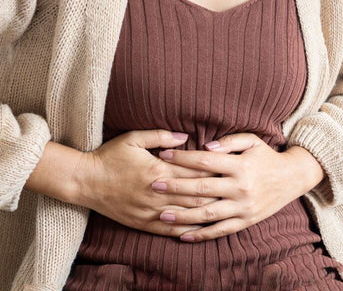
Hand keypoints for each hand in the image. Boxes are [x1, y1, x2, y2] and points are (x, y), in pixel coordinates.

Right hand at [76, 129, 219, 236]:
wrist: (85, 181)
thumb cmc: (110, 157)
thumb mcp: (133, 139)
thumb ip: (160, 136)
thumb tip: (185, 136)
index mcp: (158, 170)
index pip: (195, 172)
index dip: (214, 171)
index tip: (228, 168)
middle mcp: (158, 193)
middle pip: (196, 194)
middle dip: (217, 192)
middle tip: (233, 188)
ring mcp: (151, 210)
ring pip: (187, 214)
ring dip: (207, 211)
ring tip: (225, 208)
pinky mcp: (144, 223)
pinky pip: (170, 229)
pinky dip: (188, 229)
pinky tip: (201, 228)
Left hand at [150, 133, 322, 241]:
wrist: (294, 177)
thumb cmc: (267, 156)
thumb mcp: (252, 141)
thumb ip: (229, 141)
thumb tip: (205, 146)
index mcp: (240, 165)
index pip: (205, 160)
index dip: (182, 157)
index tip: (163, 154)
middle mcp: (241, 187)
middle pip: (202, 188)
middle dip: (175, 186)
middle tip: (153, 185)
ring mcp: (243, 207)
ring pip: (208, 213)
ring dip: (183, 215)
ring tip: (161, 214)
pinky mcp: (247, 221)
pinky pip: (221, 230)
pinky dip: (201, 235)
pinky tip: (183, 235)